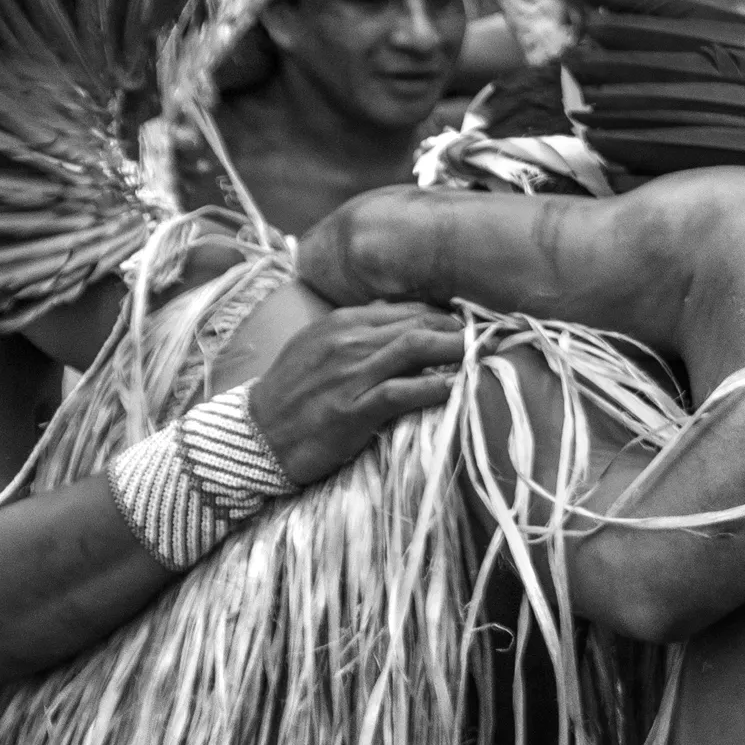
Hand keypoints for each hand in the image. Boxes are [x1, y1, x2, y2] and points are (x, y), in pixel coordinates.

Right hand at [247, 303, 467, 484]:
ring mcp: (349, 374)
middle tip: (490, 342)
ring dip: (456, 351)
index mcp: (342, 323)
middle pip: (419, 324)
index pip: (409, 309)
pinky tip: (455, 388)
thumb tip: (399, 313)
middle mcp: (347, 341)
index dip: (447, 317)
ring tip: (483, 358)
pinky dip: (433, 387)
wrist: (254, 435)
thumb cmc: (294, 394)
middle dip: (460, 330)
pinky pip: (401, 392)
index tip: (473, 328)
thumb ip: (359, 330)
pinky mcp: (351, 409)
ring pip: (415, 349)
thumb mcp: (320, 347)